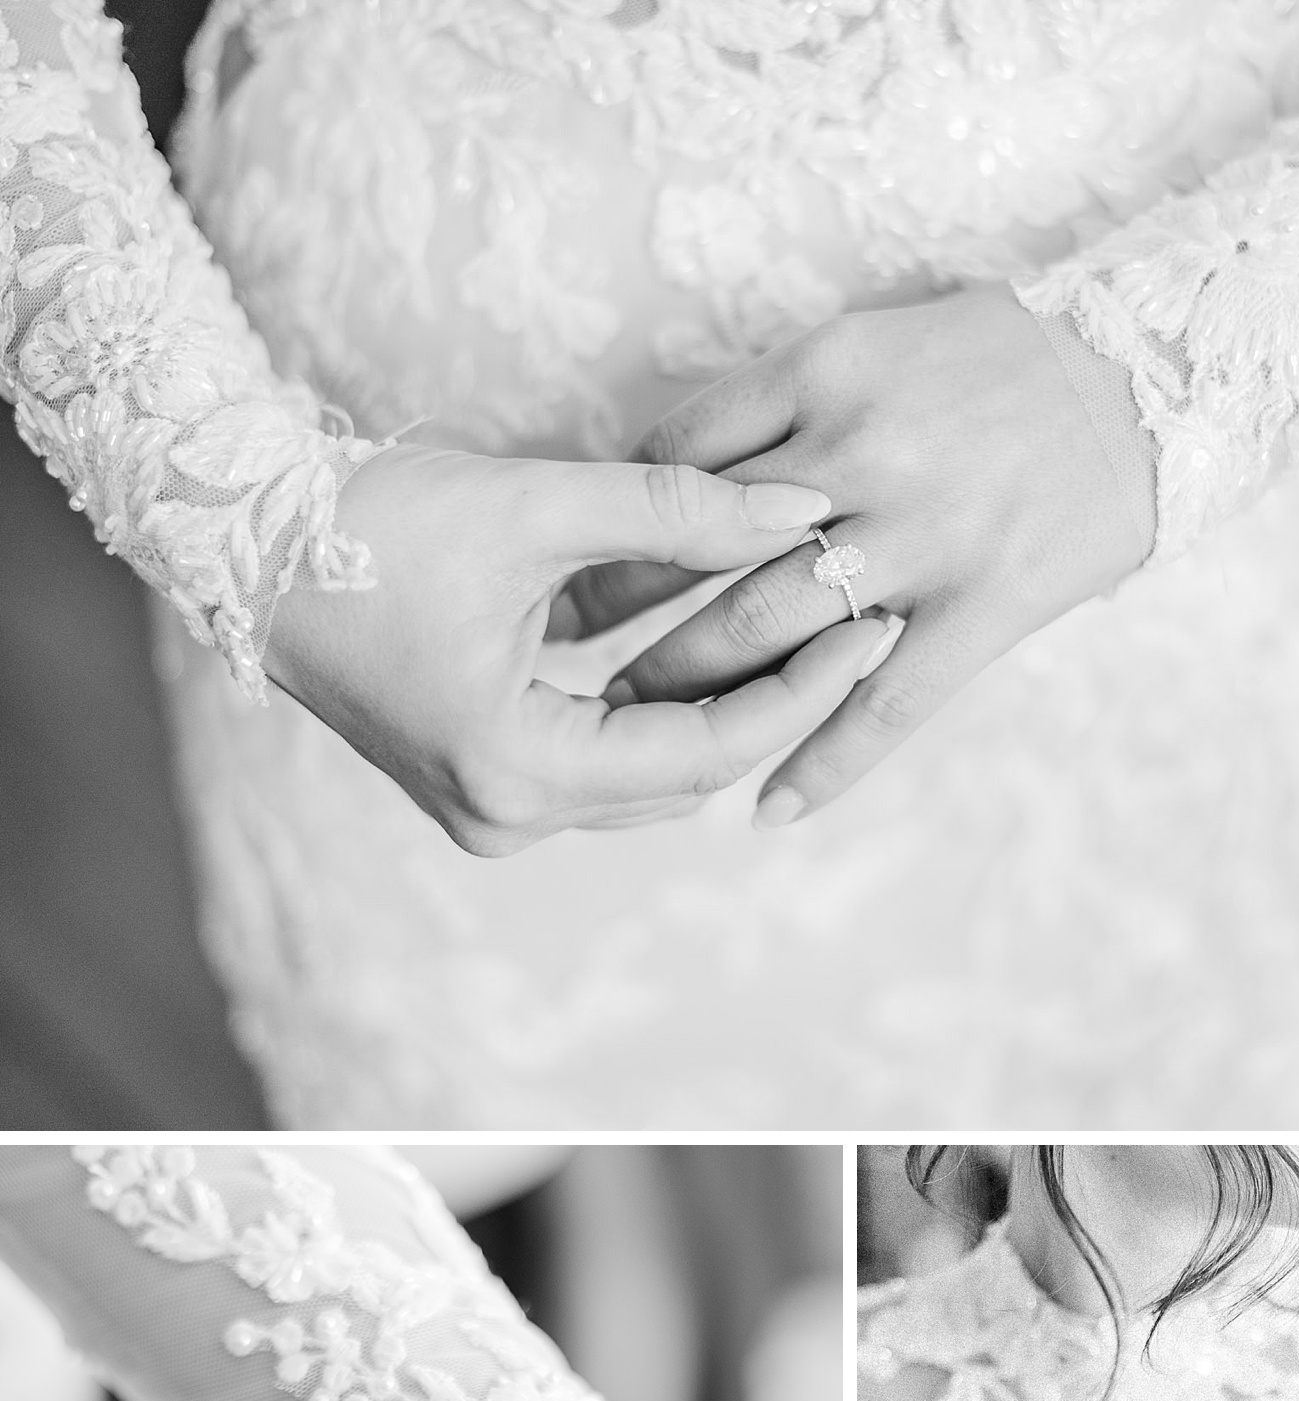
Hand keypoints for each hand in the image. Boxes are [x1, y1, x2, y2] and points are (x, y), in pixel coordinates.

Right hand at [263, 442, 899, 851]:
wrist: (244, 539)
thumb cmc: (370, 516)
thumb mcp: (536, 503)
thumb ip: (678, 511)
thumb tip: (803, 516)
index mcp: (517, 767)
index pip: (706, 751)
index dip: (801, 688)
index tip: (871, 623)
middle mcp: (507, 815)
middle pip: (686, 774)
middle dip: (774, 699)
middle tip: (858, 618)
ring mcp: (490, 810)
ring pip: (648, 774)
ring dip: (717, 705)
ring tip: (802, 625)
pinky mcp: (482, 782)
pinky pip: (602, 760)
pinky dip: (657, 708)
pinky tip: (711, 641)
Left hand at [570, 285, 1151, 825]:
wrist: (1159, 372)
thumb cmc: (1010, 355)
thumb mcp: (883, 340)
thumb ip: (791, 403)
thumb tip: (690, 474)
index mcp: (826, 374)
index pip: (680, 455)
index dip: (623, 518)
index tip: (585, 562)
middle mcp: (860, 456)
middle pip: (707, 558)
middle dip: (630, 622)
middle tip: (576, 666)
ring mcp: (923, 540)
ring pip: (773, 634)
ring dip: (697, 692)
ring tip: (645, 733)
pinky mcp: (981, 608)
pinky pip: (884, 707)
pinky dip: (820, 765)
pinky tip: (767, 807)